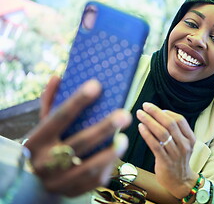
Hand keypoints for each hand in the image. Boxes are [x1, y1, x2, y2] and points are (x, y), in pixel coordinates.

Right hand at [24, 76, 131, 196]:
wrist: (33, 182)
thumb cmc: (45, 145)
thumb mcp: (43, 125)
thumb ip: (50, 102)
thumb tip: (58, 77)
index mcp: (36, 140)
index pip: (59, 117)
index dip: (78, 101)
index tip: (97, 85)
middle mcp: (44, 162)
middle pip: (79, 143)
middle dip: (104, 128)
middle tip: (125, 115)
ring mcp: (57, 181)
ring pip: (88, 166)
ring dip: (110, 153)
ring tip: (124, 139)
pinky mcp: (70, 192)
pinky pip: (93, 181)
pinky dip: (108, 167)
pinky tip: (116, 154)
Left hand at [136, 102, 197, 198]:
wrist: (180, 181)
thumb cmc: (178, 159)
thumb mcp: (183, 144)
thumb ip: (175, 131)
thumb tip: (159, 114)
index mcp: (190, 138)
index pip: (179, 119)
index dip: (166, 112)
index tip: (154, 108)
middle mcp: (184, 145)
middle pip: (170, 124)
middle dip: (156, 113)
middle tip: (145, 106)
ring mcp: (175, 153)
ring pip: (161, 133)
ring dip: (149, 121)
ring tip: (140, 115)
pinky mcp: (165, 161)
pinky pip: (155, 145)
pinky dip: (147, 134)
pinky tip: (141, 127)